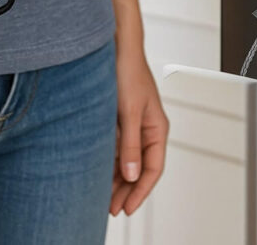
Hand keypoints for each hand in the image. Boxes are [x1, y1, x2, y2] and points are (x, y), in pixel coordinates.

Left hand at [111, 46, 168, 215]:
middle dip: (128, 190)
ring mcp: (132, 125)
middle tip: (113, 209)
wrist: (115, 47)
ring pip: (127, 160)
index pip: (154, 168)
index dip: (141, 191)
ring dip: (117, 179)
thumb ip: (130, 145)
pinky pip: (116, 149)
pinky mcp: (118, 120)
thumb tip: (132, 174)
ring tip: (104, 198)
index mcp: (157, 127)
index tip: (128, 208)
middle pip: (140, 168)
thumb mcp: (129, 112)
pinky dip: (109, 163)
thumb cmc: (127, 72)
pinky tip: (99, 175)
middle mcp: (146, 129)